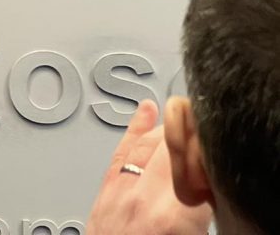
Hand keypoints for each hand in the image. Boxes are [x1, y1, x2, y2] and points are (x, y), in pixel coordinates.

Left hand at [86, 100, 212, 234]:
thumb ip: (205, 216)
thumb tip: (218, 195)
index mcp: (175, 218)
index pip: (200, 168)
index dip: (214, 150)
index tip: (226, 140)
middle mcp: (145, 198)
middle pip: (175, 148)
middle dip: (196, 134)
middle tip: (214, 126)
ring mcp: (121, 193)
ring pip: (148, 145)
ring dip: (171, 129)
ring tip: (190, 116)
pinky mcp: (104, 194)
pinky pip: (121, 154)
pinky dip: (134, 131)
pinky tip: (145, 112)